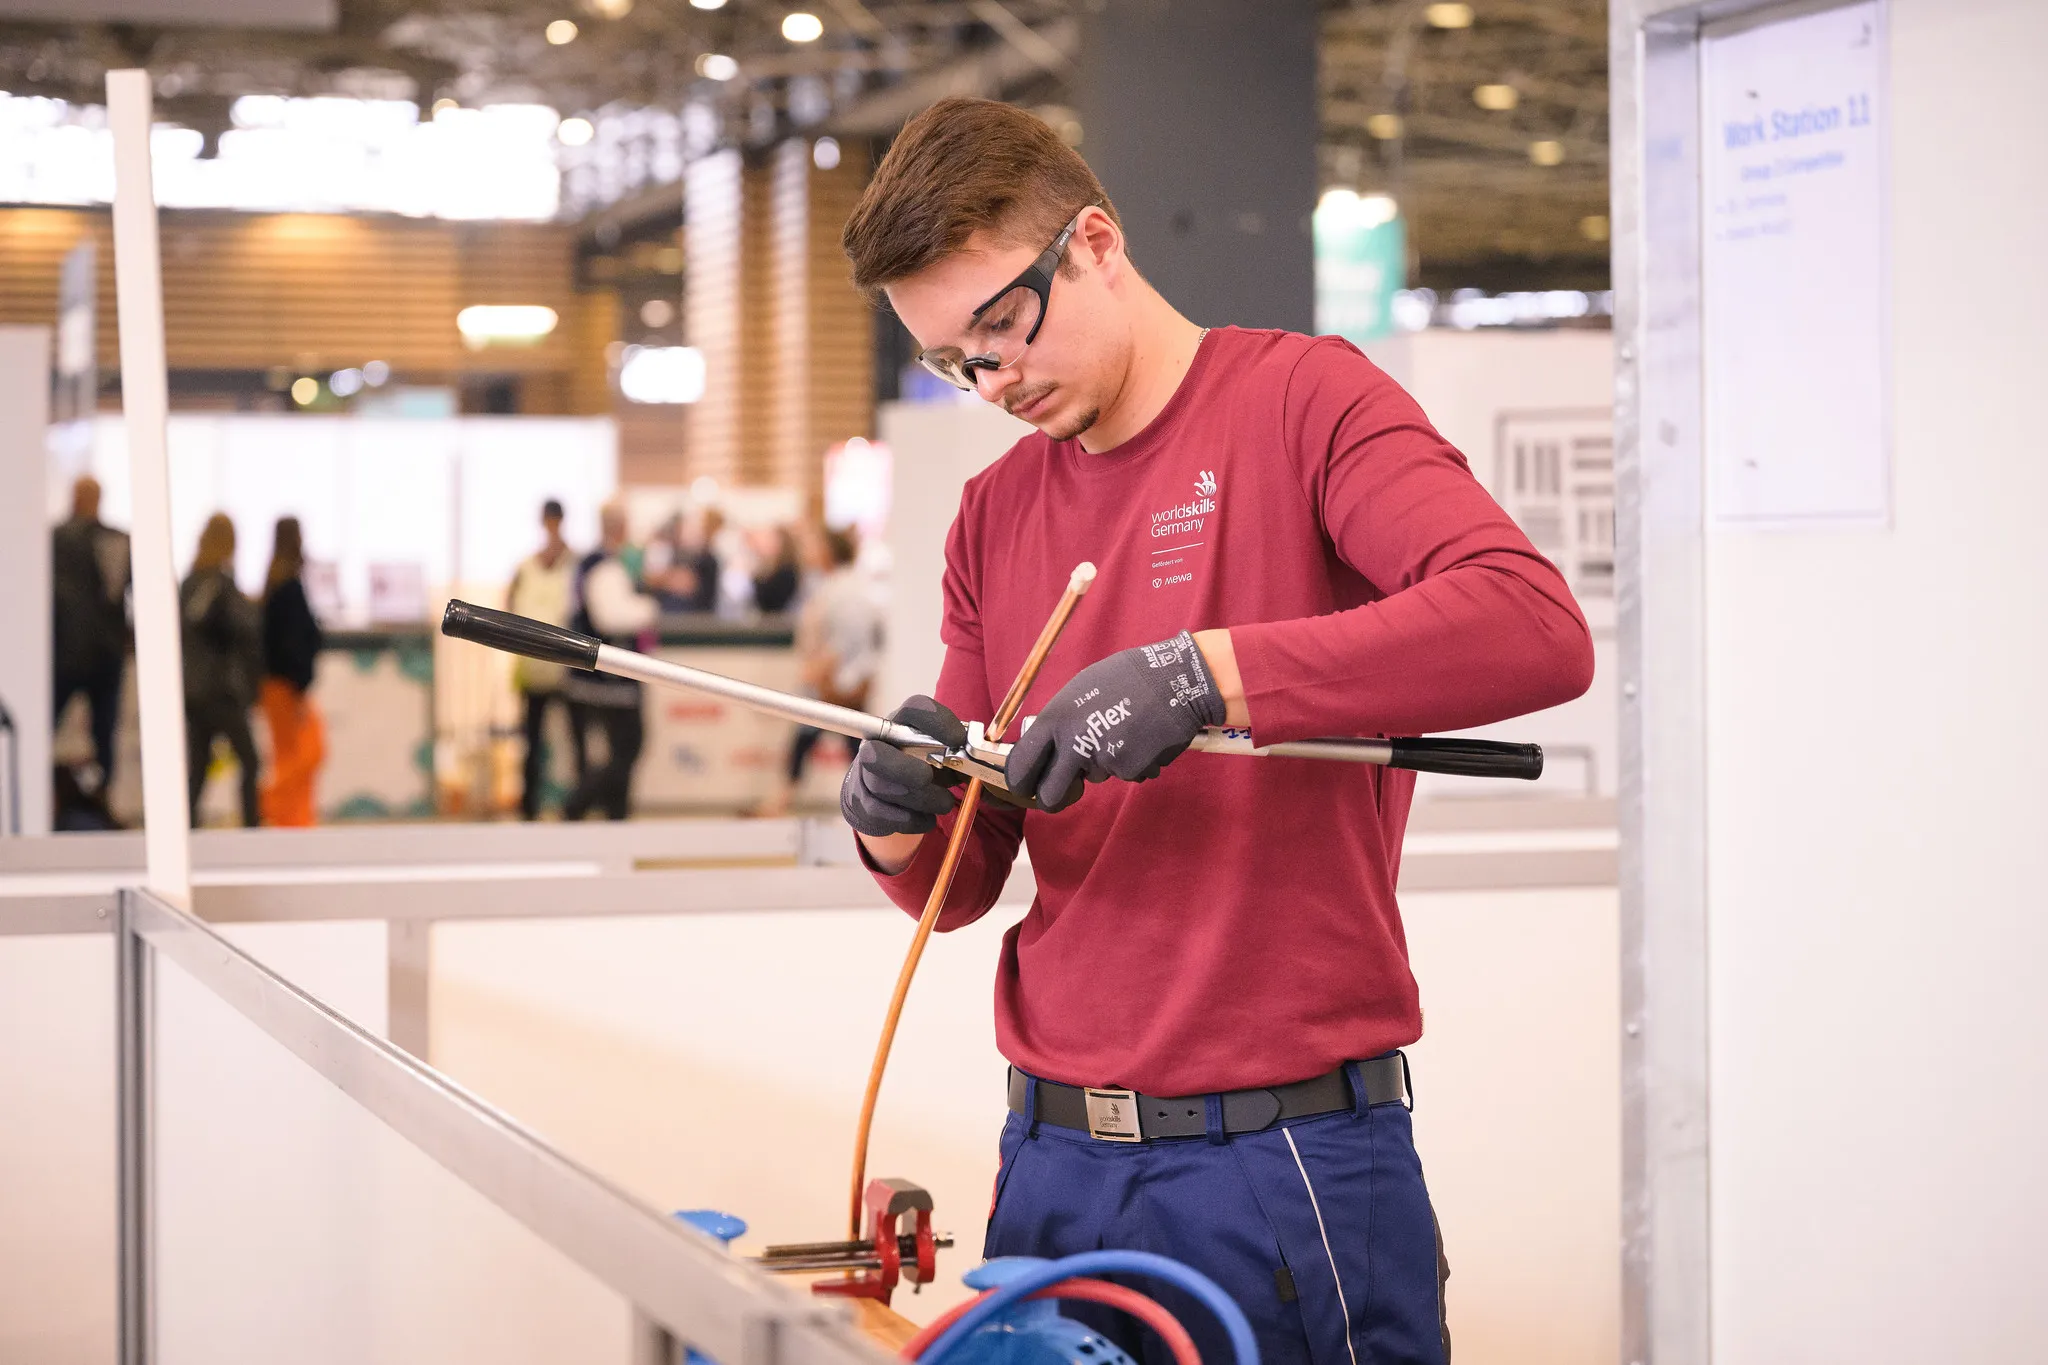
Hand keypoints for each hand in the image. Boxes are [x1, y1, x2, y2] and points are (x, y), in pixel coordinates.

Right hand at [840, 696, 967, 836]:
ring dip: (918, 798)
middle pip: (875, 753)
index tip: (958, 739)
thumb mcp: (944, 753)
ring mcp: (865, 775)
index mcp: (902, 723)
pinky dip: (909, 819)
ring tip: (944, 803)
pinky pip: (879, 814)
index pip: (914, 708)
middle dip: (904, 769)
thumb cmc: (924, 766)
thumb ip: (959, 751)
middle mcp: (877, 744)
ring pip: (880, 787)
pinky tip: (928, 819)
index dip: (936, 720)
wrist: (892, 794)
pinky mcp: (862, 804)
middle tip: (928, 778)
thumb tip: (978, 757)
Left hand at [1004, 631, 1226, 812]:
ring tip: (1123, 730)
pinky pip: (1122, 773)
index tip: (1025, 788)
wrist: (1175, 680)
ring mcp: (1101, 758)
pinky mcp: (1128, 769)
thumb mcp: (1079, 691)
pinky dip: (1131, 762)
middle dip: (1054, 798)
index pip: (1021, 765)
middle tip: (1065, 791)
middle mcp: (1073, 742)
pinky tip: (1141, 737)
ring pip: (1093, 777)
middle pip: (1050, 794)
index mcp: (1055, 719)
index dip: (1020, 782)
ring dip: (1104, 762)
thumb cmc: (1126, 679)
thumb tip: (1045, 749)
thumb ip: (1060, 723)